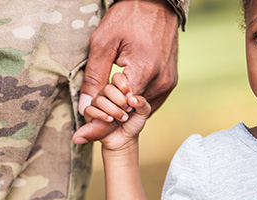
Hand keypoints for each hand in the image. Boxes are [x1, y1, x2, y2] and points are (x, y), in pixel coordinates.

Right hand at [73, 73, 150, 149]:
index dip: (123, 85)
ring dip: (113, 110)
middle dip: (120, 100)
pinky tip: (110, 119)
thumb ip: (142, 103)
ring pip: (99, 100)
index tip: (130, 96)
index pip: (117, 77)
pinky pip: (89, 110)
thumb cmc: (133, 122)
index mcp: (119, 89)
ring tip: (123, 118)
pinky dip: (101, 115)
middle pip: (108, 88)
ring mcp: (97, 103)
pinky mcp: (90, 114)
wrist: (125, 138)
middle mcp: (106, 94)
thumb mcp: (143, 113)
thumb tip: (132, 98)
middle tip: (128, 110)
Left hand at [75, 0, 178, 142]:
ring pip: (142, 109)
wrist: (157, 4)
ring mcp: (169, 83)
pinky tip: (128, 96)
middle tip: (98, 110)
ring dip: (126, 108)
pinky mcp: (171, 81)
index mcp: (144, 72)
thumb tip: (85, 107)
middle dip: (113, 113)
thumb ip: (95, 77)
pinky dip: (137, 103)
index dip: (102, 119)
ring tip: (114, 99)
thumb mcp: (103, 43)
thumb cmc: (128, 18)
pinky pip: (151, 101)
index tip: (86, 131)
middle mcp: (161, 82)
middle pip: (131, 112)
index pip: (120, 110)